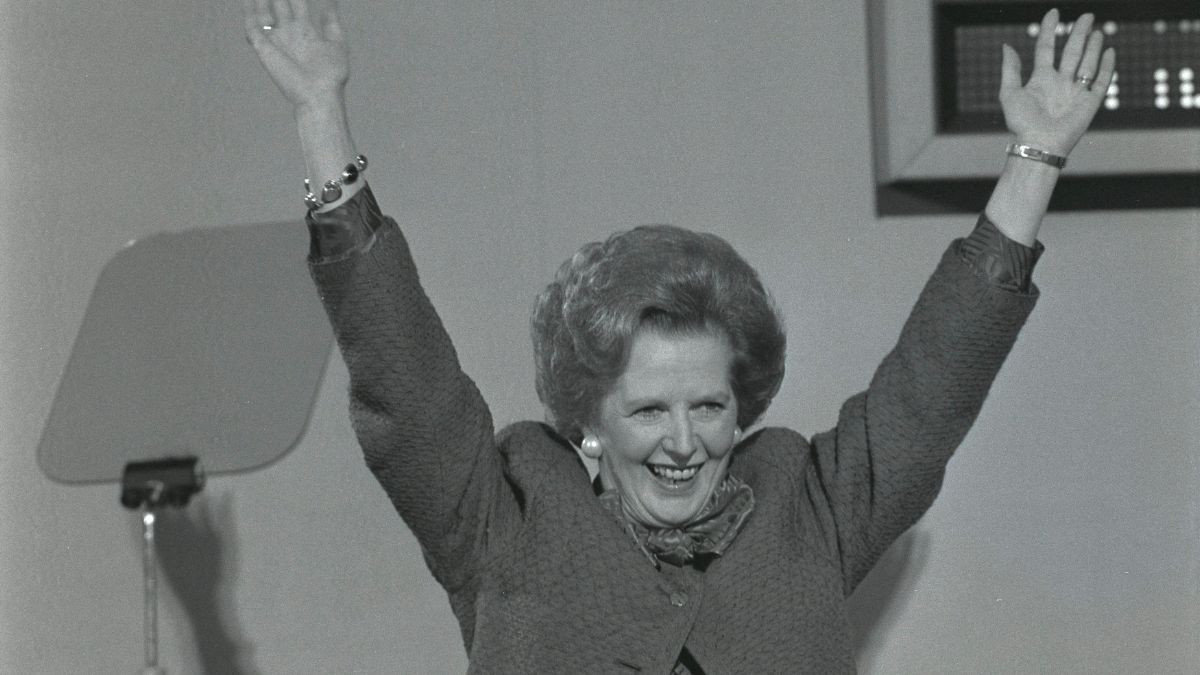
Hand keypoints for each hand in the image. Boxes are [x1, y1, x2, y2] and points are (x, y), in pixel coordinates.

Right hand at [244, 0, 348, 110]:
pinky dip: (249, 11)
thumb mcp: (336, 42)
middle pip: (279, 4)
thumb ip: (331, 20)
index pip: (296, 3)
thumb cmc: (331, 74)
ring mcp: (275, 39)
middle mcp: (288, 33)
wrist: (318, 94)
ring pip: (263, 11)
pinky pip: (252, 25)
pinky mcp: (264, 47)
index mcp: (305, 30)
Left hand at [999, 9, 1115, 156]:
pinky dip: (1106, 66)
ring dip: (1093, 46)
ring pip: (1087, 63)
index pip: (1046, 48)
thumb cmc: (1022, 123)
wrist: (1040, 144)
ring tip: (1096, 31)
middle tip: (1087, 16)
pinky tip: (1109, 52)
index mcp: (1041, 79)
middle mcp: (1059, 83)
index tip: (1054, 12)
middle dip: (1079, 33)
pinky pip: (1101, 81)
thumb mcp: (1010, 93)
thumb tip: (1007, 45)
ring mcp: (1075, 91)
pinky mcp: (1090, 102)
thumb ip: (1010, 69)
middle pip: (1071, 52)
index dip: (1049, 30)